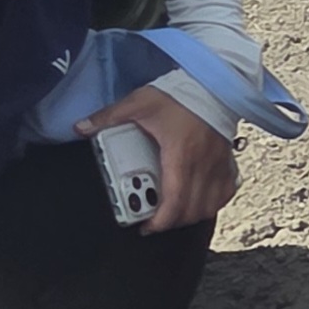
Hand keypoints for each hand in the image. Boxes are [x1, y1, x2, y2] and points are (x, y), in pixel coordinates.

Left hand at [77, 82, 239, 231]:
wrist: (212, 82)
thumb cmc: (179, 94)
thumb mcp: (139, 103)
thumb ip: (109, 118)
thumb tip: (80, 128)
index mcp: (180, 155)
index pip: (174, 201)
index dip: (160, 221)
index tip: (146, 227)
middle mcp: (203, 165)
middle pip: (191, 210)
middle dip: (171, 222)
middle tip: (154, 220)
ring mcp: (218, 164)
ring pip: (209, 206)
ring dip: (191, 215)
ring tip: (174, 213)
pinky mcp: (228, 160)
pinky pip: (226, 192)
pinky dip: (213, 202)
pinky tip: (201, 201)